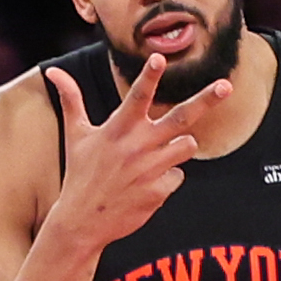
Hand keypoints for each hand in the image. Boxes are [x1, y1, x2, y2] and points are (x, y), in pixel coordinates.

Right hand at [42, 53, 230, 254]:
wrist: (83, 222)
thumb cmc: (80, 173)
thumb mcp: (75, 135)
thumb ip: (72, 100)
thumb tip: (53, 71)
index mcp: (118, 129)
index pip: (136, 97)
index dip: (148, 77)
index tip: (159, 58)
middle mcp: (137, 146)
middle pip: (181, 117)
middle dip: (206, 100)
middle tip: (227, 86)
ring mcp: (150, 169)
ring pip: (187, 146)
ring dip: (179, 147)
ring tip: (154, 158)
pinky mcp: (159, 191)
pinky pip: (178, 176)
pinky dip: (167, 179)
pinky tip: (146, 186)